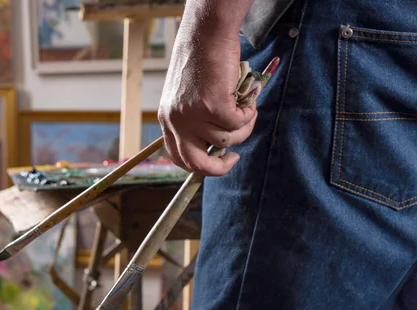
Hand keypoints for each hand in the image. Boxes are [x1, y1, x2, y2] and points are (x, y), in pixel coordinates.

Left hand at [158, 24, 257, 175]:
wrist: (206, 35)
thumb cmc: (200, 62)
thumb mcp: (186, 98)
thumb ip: (193, 121)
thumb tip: (216, 146)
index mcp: (167, 120)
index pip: (179, 157)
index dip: (200, 166)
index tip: (216, 160)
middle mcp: (176, 121)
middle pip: (197, 163)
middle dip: (219, 168)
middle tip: (234, 158)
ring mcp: (194, 115)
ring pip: (227, 140)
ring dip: (243, 127)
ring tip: (246, 108)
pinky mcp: (214, 106)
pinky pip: (239, 123)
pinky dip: (249, 113)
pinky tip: (248, 98)